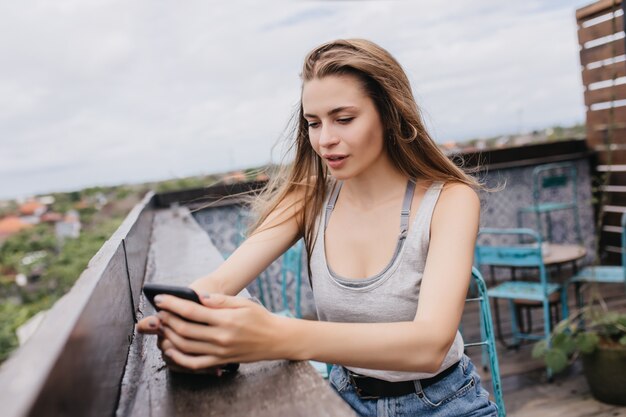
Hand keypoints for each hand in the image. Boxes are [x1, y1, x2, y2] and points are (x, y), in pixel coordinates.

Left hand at [154, 293, 281, 370]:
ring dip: (169, 336)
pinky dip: (179, 358)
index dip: (173, 304)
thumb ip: (220, 300)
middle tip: (159, 311)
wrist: (275, 339)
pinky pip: (194, 363)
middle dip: (168, 319)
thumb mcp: (243, 303)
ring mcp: (220, 352)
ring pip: (186, 346)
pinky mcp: (220, 361)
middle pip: (185, 329)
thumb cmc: (260, 318)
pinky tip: (171, 349)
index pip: (192, 311)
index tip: (160, 298)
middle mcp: (221, 337)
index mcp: (226, 319)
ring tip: (163, 326)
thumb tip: (198, 296)